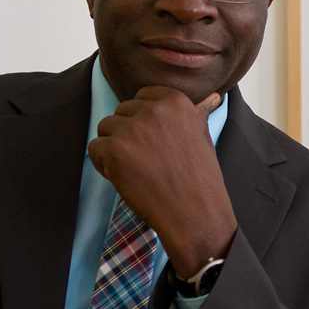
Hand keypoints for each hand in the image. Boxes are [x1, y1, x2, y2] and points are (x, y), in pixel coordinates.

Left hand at [87, 86, 236, 278]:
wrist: (195, 212)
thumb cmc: (199, 177)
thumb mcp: (203, 136)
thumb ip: (197, 113)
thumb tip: (213, 97)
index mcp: (176, 101)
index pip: (142, 96)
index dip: (143, 120)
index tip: (155, 141)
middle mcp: (154, 110)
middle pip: (121, 111)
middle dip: (127, 133)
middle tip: (147, 160)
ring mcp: (132, 129)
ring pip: (105, 127)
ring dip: (113, 147)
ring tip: (136, 169)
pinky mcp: (115, 150)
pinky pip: (95, 148)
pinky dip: (104, 165)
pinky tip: (125, 178)